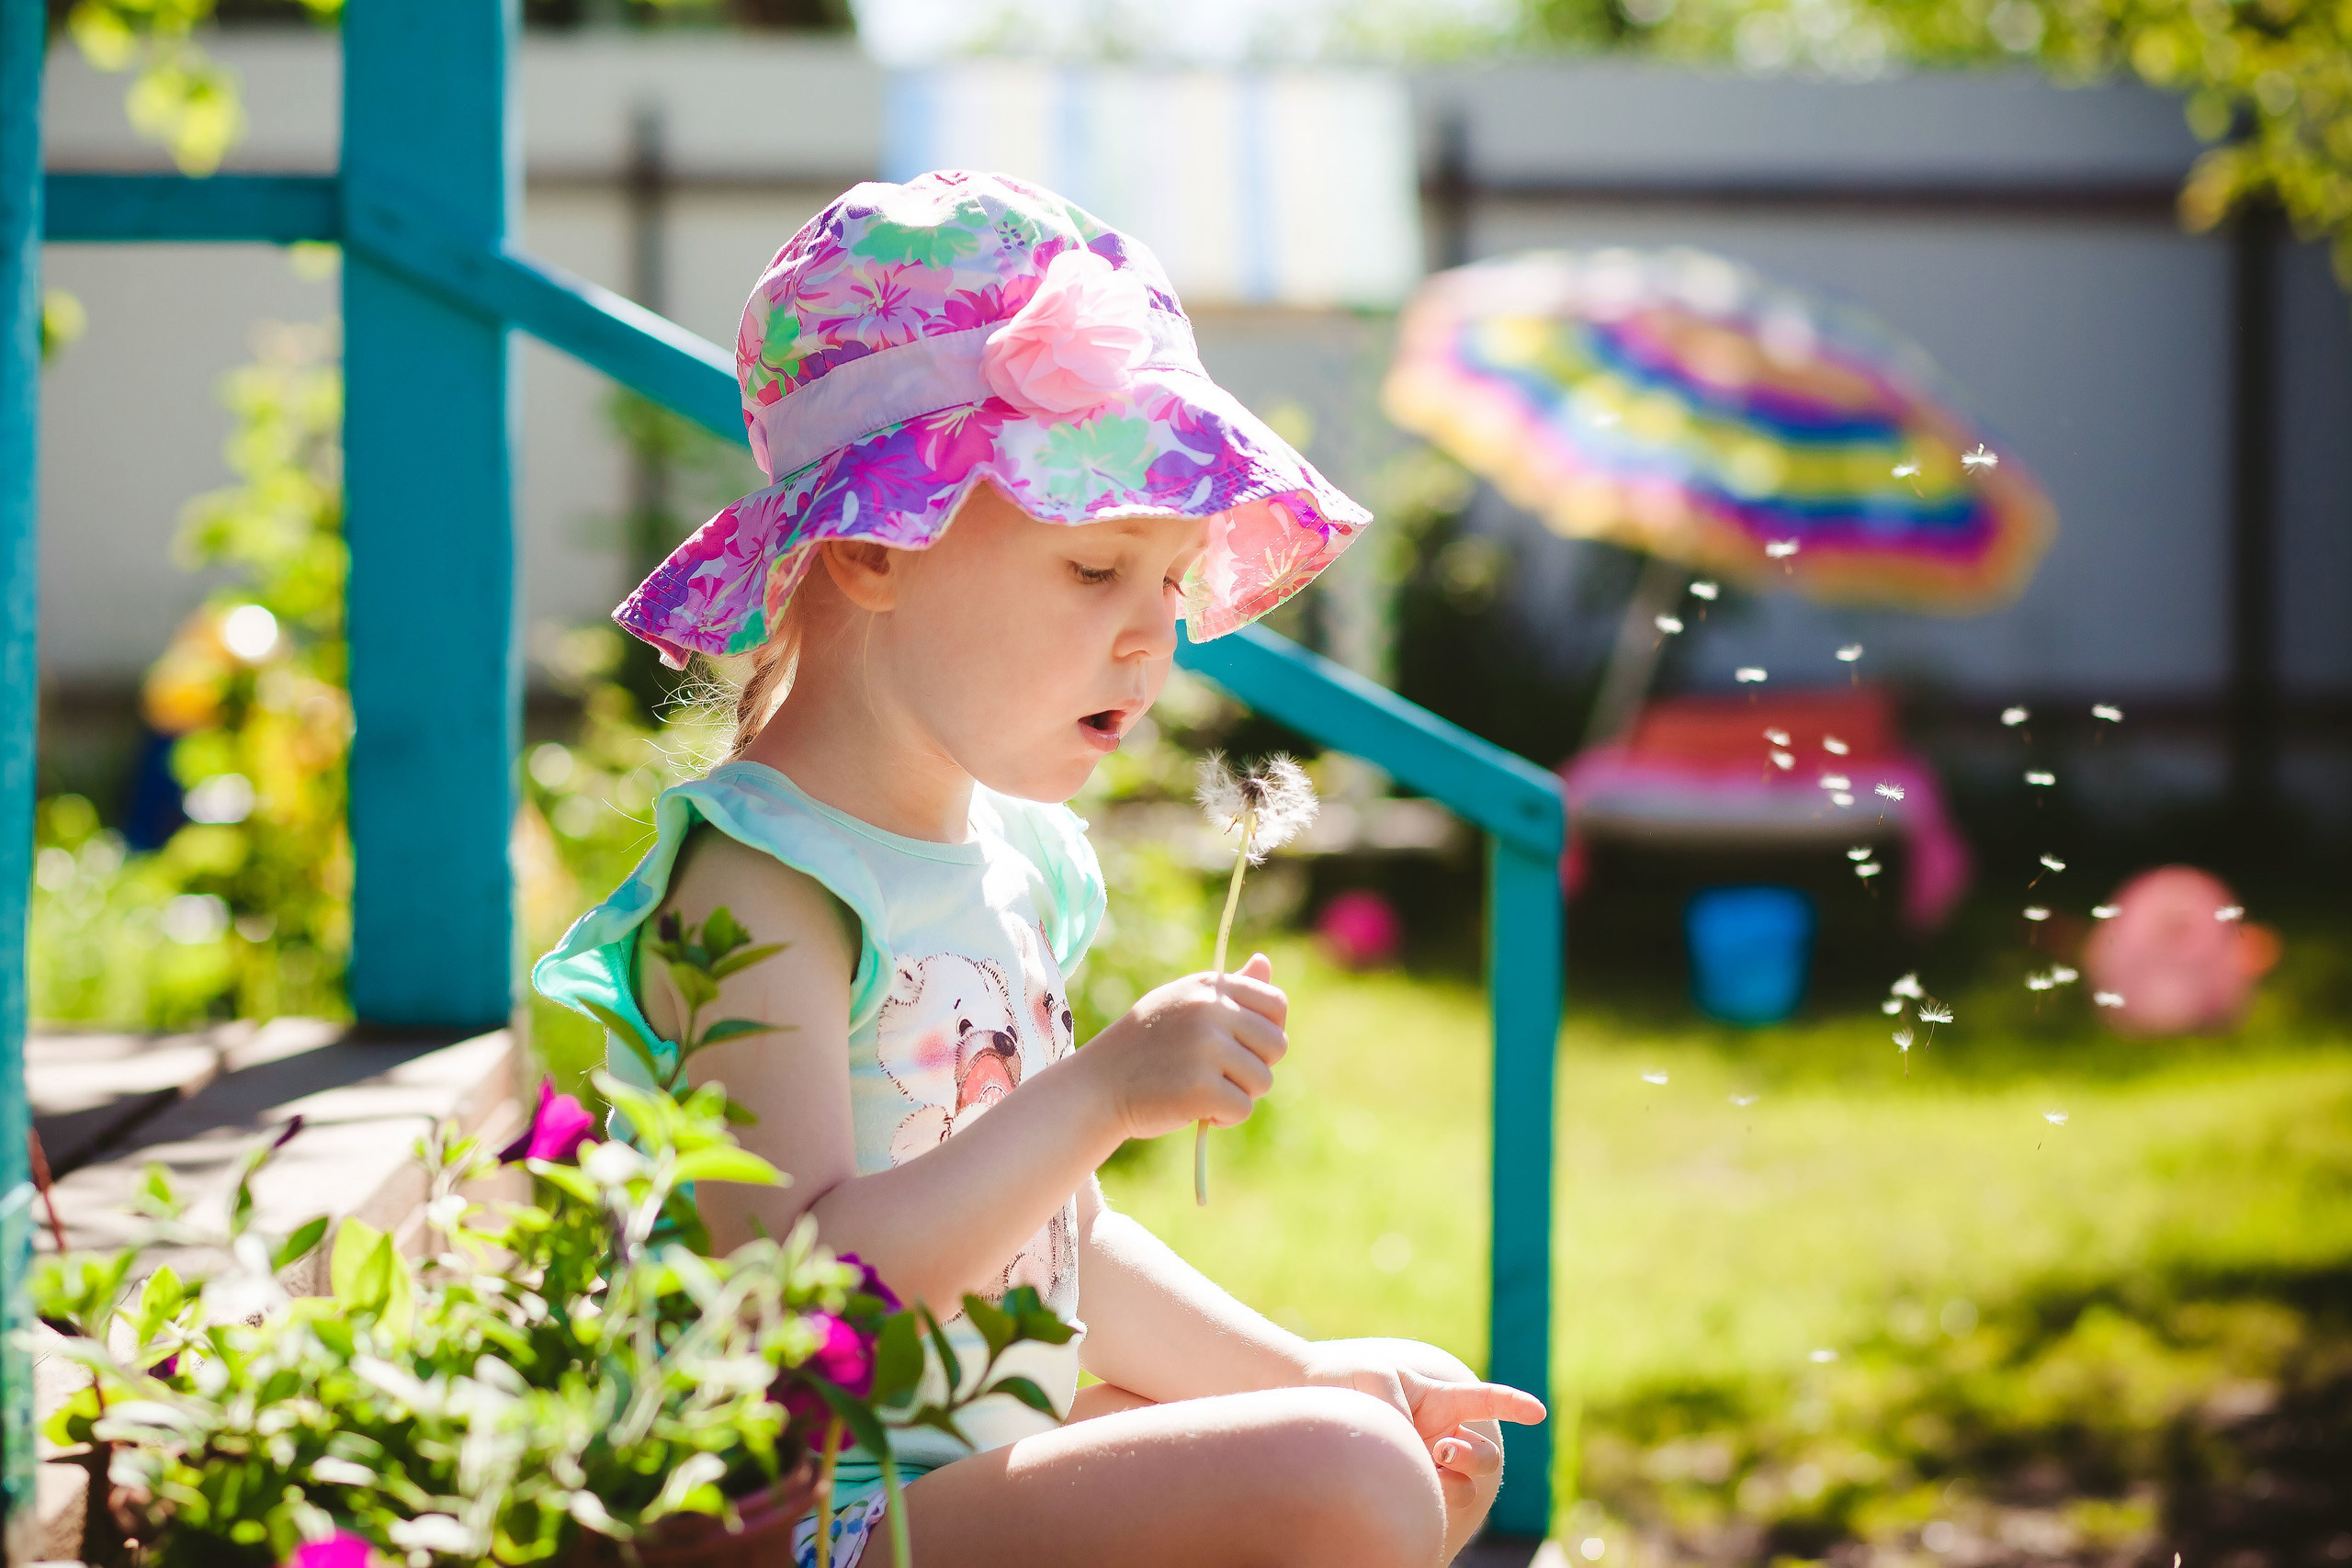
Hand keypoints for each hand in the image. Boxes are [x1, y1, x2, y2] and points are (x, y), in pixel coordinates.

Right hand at [1080, 953, 1287, 1144]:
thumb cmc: (1145, 1047)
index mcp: (1210, 986)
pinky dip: (1224, 1117)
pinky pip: (1242, 1109)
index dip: (1267, 1033)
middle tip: (1219, 1074)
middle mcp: (1209, 1010)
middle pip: (1277, 1045)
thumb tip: (1265, 961)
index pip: (1276, 1005)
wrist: (1097, 1086)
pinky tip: (1195, 1109)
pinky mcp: (1200, 1088)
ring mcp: (1205, 1048)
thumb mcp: (1182, 1003)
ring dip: (1239, 1094)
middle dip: (1256, 1067)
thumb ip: (1229, 988)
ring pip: (1263, 1080)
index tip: (1240, 1048)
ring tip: (1201, 1090)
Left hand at [1300, 1344, 1545, 1486]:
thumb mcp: (1376, 1377)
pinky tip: (1412, 1498)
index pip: (1485, 1402)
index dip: (1513, 1405)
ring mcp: (1425, 1468)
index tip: (1538, 1413)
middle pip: (1484, 1456)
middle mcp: (1439, 1438)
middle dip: (1474, 1457)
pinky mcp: (1407, 1492)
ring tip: (1426, 1465)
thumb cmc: (1344, 1380)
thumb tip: (1419, 1456)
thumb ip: (1403, 1408)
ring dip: (1453, 1480)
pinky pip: (1433, 1507)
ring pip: (1463, 1488)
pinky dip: (1428, 1505)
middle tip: (1442, 1451)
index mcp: (1438, 1402)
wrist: (1304, 1404)